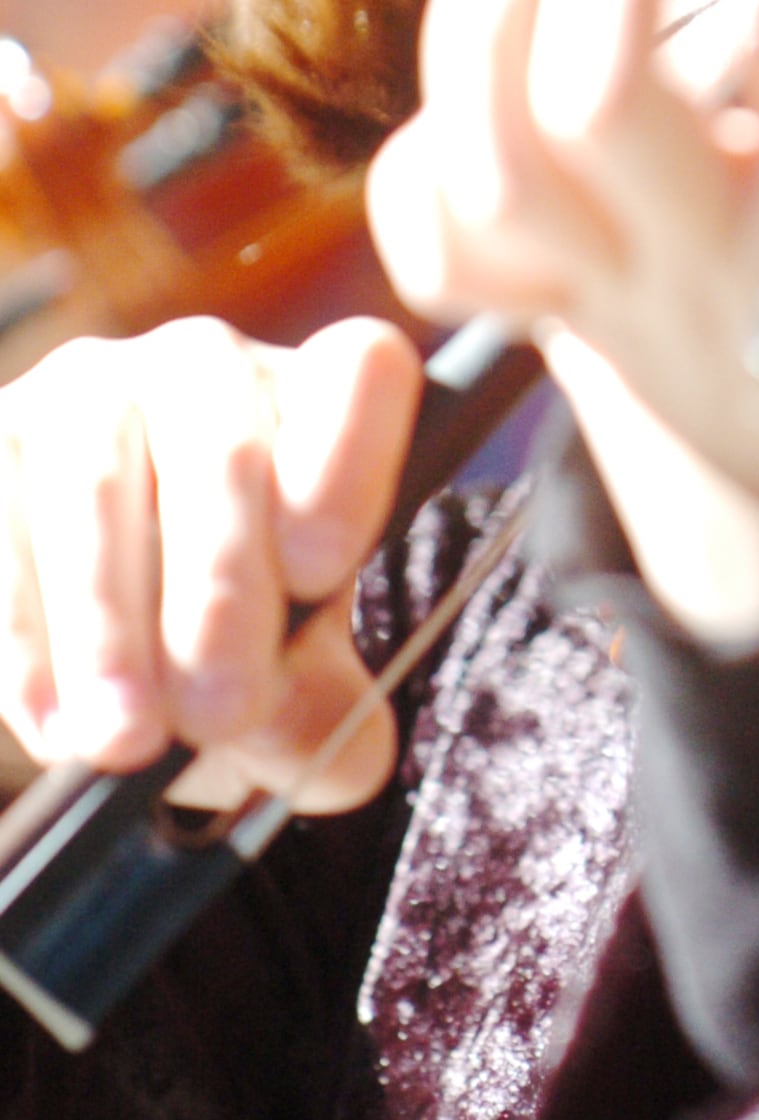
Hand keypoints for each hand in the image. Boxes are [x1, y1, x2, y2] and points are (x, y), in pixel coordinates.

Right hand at [0, 316, 420, 810]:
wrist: (98, 621)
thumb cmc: (228, 631)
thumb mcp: (293, 673)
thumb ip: (327, 709)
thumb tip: (349, 752)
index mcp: (320, 394)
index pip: (362, 370)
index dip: (346, 462)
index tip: (320, 571)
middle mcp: (209, 366)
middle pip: (224, 450)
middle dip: (220, 590)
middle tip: (220, 710)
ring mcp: (89, 390)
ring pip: (95, 486)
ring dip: (108, 626)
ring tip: (124, 740)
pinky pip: (0, 523)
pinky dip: (23, 638)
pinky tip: (51, 721)